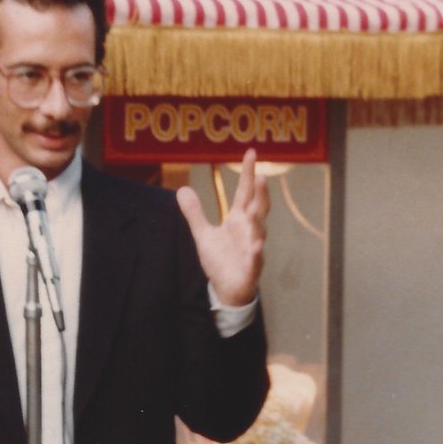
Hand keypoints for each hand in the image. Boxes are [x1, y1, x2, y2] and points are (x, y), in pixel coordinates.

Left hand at [176, 148, 268, 306]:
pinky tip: (256, 246)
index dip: (248, 173)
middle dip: (260, 193)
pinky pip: (255, 259)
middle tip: (260, 176)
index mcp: (239, 220)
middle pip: (258, 207)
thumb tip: (181, 190)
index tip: (252, 153)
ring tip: (253, 209)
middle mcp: (249, 230)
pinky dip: (256, 253)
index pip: (245, 192)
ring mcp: (252, 248)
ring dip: (257, 221)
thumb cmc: (221, 261)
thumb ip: (195, 213)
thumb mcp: (203, 235)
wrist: (227, 290)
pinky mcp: (251, 268)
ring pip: (258, 232)